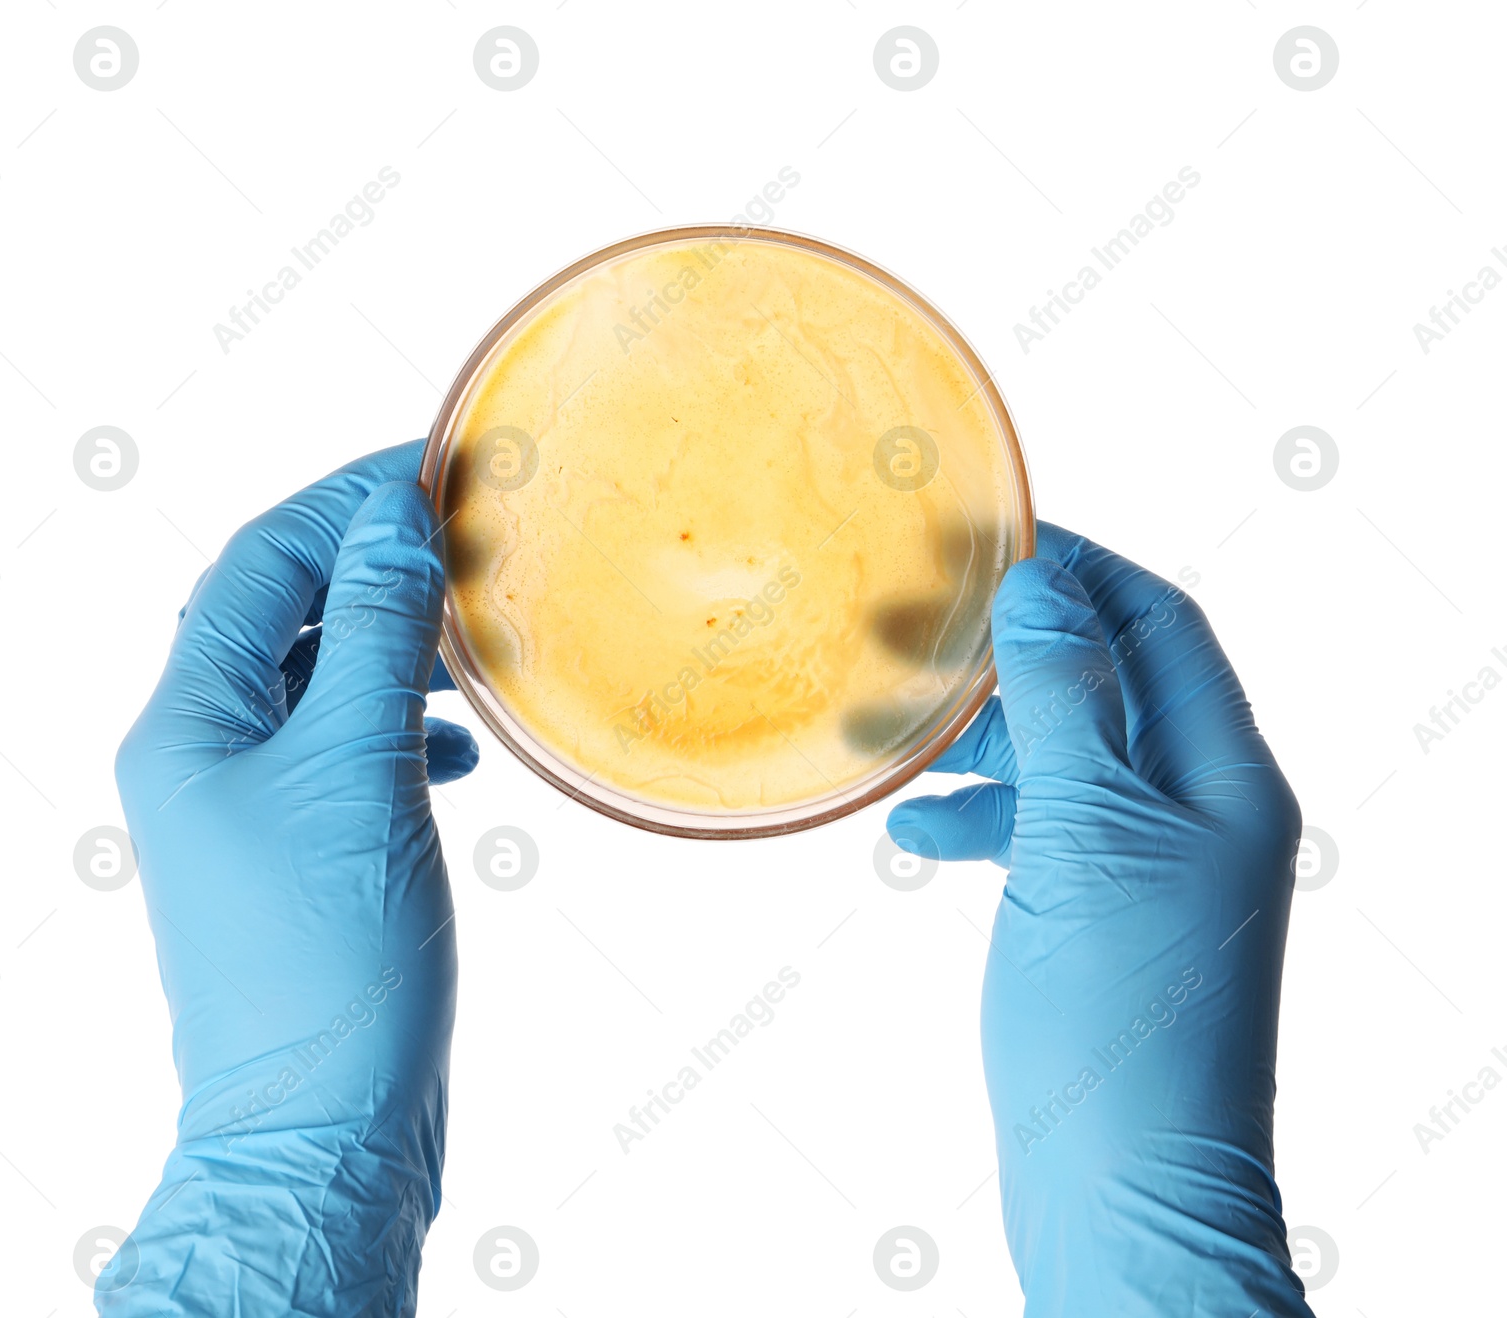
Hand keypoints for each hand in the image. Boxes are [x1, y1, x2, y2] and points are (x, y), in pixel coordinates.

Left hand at [101, 442, 476, 1315]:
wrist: (321, 1125)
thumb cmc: (326, 958)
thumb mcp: (356, 774)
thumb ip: (372, 639)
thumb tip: (392, 521)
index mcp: (189, 724)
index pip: (259, 566)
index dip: (342, 503)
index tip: (430, 468)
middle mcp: (206, 755)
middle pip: (283, 615)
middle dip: (370, 566)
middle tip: (465, 537)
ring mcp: (255, 809)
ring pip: (321, 683)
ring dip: (392, 644)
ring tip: (468, 635)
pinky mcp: (306, 855)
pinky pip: (349, 752)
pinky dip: (405, 728)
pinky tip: (459, 750)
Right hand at [888, 522, 1312, 1316]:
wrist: (1123, 1191)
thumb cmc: (1118, 1017)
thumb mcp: (1083, 833)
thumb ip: (1062, 699)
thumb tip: (1043, 585)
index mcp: (1224, 776)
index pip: (1162, 626)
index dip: (1083, 570)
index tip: (990, 538)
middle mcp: (1199, 812)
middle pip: (1106, 685)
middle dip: (1014, 650)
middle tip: (915, 624)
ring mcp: (1149, 871)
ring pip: (1062, 761)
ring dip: (983, 739)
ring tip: (894, 729)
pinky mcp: (1100, 924)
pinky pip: (1039, 836)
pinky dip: (978, 822)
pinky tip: (916, 836)